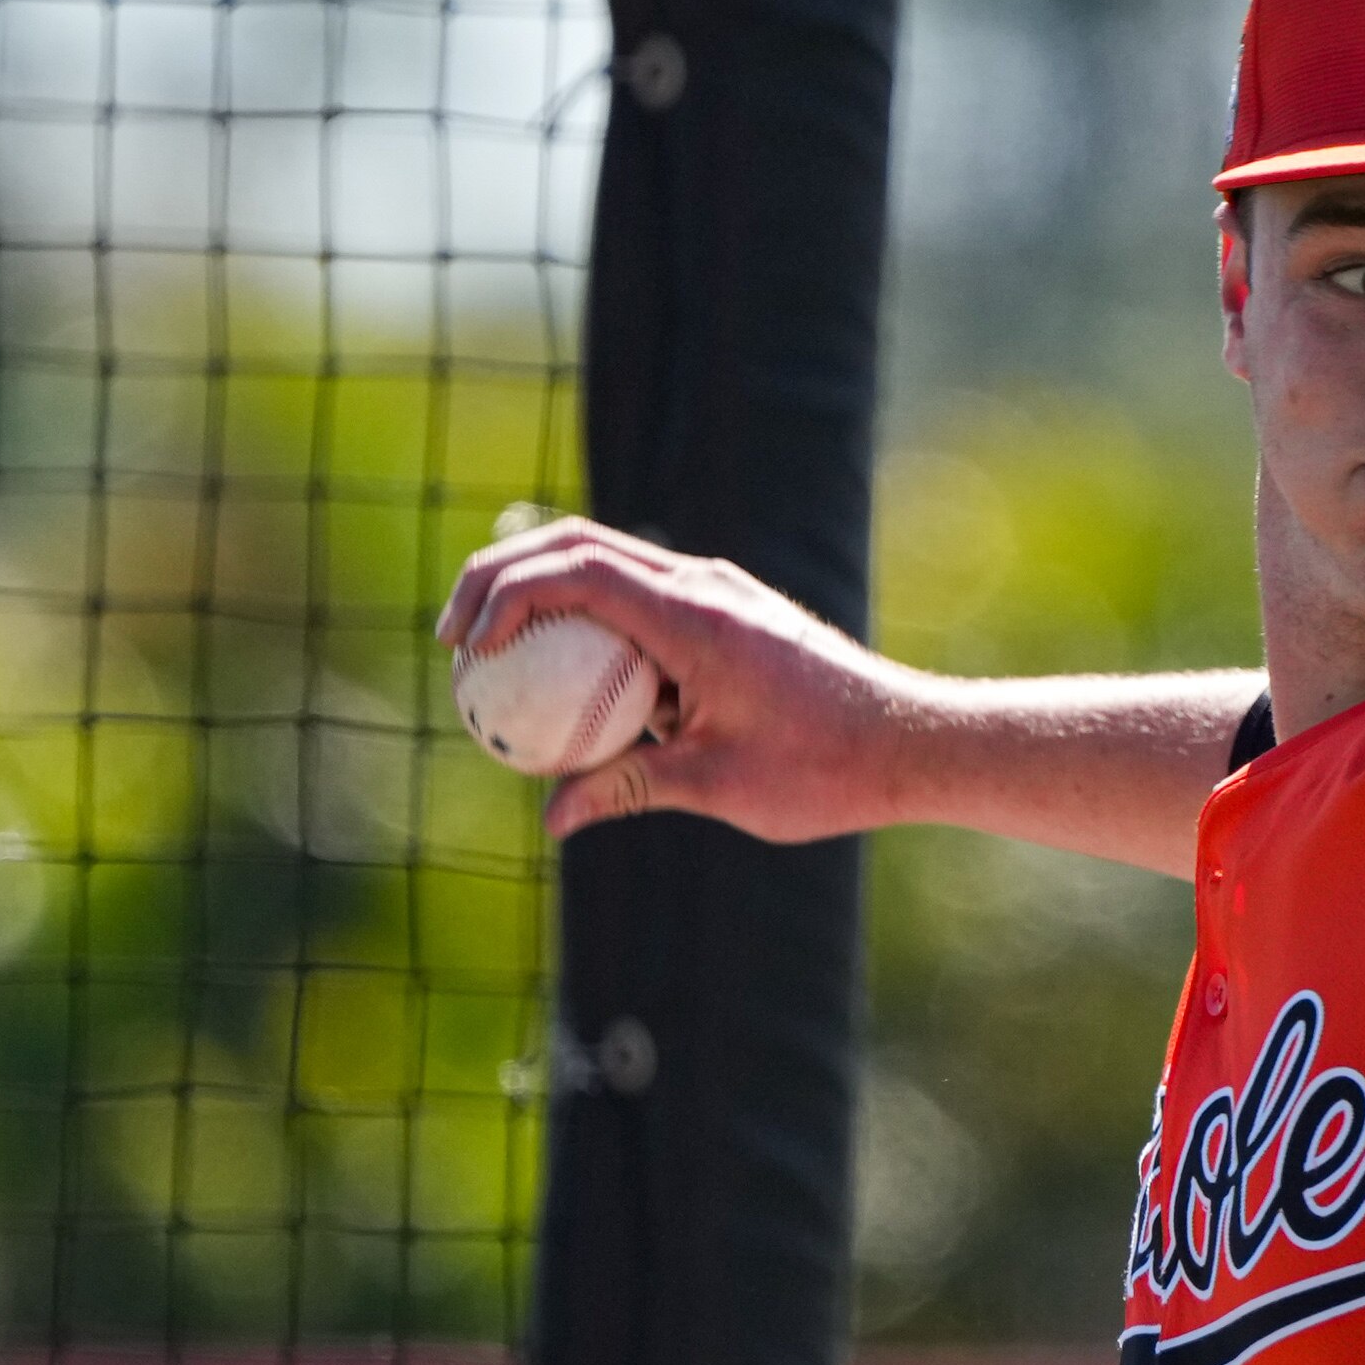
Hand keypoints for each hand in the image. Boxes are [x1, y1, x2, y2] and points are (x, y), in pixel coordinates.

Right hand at [438, 515, 928, 840]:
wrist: (911, 743)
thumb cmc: (825, 769)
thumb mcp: (718, 786)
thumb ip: (628, 789)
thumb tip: (554, 819)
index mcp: (695, 618)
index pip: (576, 572)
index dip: (504, 596)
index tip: (467, 652)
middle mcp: (705, 586)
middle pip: (575, 545)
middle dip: (498, 578)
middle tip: (452, 639)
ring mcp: (718, 590)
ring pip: (605, 561)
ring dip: (540, 593)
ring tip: (491, 654)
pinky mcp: (728, 609)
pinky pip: (638, 597)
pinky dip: (588, 620)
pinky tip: (566, 679)